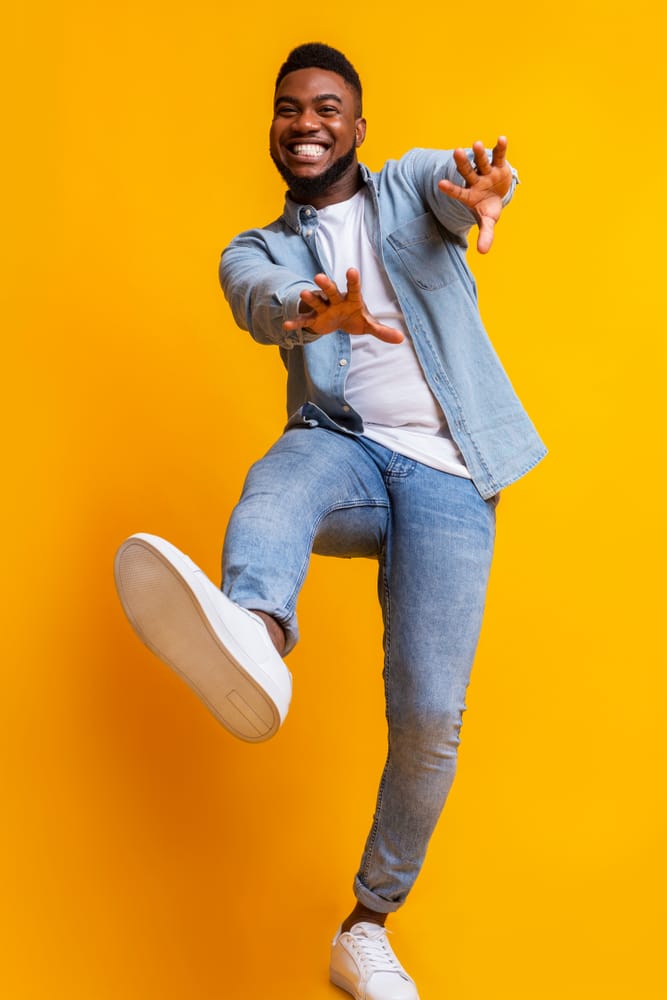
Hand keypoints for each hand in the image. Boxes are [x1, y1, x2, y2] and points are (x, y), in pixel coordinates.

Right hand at [283, 268, 403, 343]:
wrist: (337, 321)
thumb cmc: (354, 317)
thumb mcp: (368, 324)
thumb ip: (382, 331)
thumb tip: (401, 339)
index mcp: (351, 299)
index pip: (353, 289)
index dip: (352, 280)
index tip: (351, 270)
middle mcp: (335, 300)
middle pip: (331, 291)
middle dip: (326, 285)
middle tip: (320, 277)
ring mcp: (323, 308)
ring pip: (316, 302)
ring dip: (310, 298)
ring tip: (303, 293)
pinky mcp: (314, 319)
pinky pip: (305, 321)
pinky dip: (297, 323)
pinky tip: (287, 326)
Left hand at [438, 137, 511, 253]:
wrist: (497, 196)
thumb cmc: (488, 209)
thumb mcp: (488, 222)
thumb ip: (485, 235)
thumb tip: (482, 252)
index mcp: (469, 195)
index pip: (458, 192)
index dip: (450, 189)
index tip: (439, 184)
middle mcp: (476, 181)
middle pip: (467, 172)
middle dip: (462, 163)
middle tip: (456, 152)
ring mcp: (486, 172)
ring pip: (481, 162)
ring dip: (479, 154)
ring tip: (476, 144)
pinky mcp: (499, 165)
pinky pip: (499, 155)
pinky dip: (500, 147)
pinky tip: (502, 139)